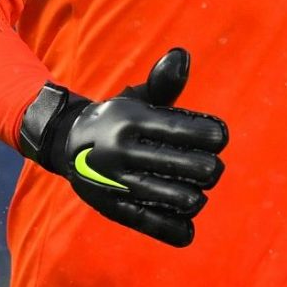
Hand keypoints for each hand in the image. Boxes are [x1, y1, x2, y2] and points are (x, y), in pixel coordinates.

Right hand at [18, 48, 227, 246]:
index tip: (220, 138)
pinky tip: (188, 230)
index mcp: (131, 119)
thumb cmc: (118, 117)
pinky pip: (146, 222)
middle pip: (178, 164)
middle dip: (207, 168)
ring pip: (167, 196)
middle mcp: (121, 150)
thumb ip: (163, 81)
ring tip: (199, 192)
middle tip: (212, 168)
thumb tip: (182, 56)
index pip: (179, 129)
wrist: (66, 143)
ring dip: (193, 197)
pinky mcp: (111, 207)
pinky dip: (171, 229)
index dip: (208, 134)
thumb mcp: (137, 96)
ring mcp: (114, 181)